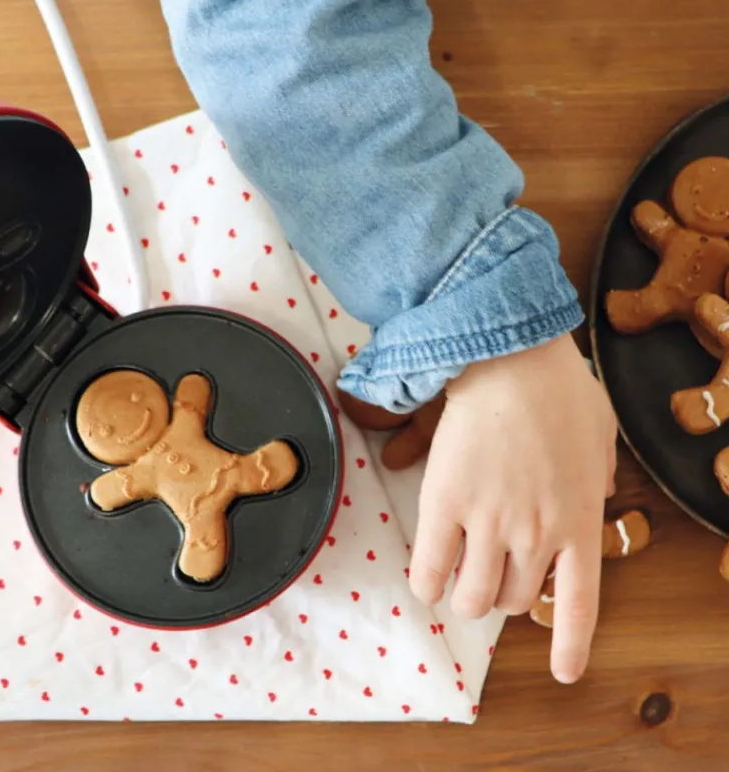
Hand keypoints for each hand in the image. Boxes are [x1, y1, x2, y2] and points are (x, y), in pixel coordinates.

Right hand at [408, 334, 616, 683]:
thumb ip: (601, 475)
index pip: (578, 603)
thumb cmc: (558, 386)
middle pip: (513, 602)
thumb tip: (595, 493)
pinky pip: (429, 571)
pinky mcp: (444, 505)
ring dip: (463, 595)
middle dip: (500, 595)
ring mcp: (489, 523)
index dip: (569, 645)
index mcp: (579, 519)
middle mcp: (536, 533)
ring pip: (472, 599)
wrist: (508, 357)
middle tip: (490, 572)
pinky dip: (426, 583)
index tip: (561, 671)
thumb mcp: (601, 433)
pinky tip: (426, 576)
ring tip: (457, 574)